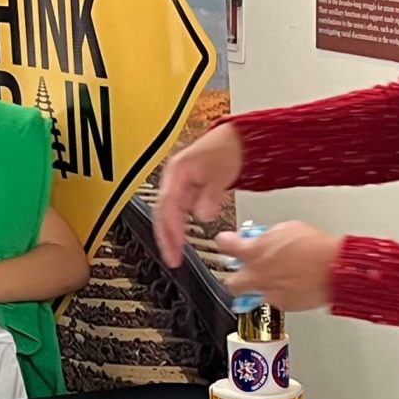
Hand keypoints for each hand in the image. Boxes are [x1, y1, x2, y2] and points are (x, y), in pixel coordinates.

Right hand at [154, 125, 242, 266]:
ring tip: (174, 255)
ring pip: (168, 214)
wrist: (236, 139)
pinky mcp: (186, 190)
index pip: (167, 206)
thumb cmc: (227, 149)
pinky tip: (182, 241)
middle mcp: (173, 178)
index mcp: (177, 171)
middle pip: (162, 212)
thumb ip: (211, 196)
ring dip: (170, 235)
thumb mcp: (221, 174)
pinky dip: (178, 227)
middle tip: (172, 259)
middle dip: (165, 238)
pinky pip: (177, 212)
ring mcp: (178, 184)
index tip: (175, 248)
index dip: (170, 229)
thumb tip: (203, 215)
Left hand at [212, 220, 341, 312]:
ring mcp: (267, 292)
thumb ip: (267, 236)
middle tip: (242, 272)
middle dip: (234, 277)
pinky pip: (271, 300)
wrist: (333, 269)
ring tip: (270, 280)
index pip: (224, 244)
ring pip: (250, 296)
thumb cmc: (315, 247)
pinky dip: (277, 294)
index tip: (227, 241)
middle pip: (229, 282)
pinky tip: (288, 285)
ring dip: (256, 288)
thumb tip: (261, 238)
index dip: (225, 241)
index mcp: (253, 251)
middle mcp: (255, 275)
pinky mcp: (281, 305)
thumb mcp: (286, 229)